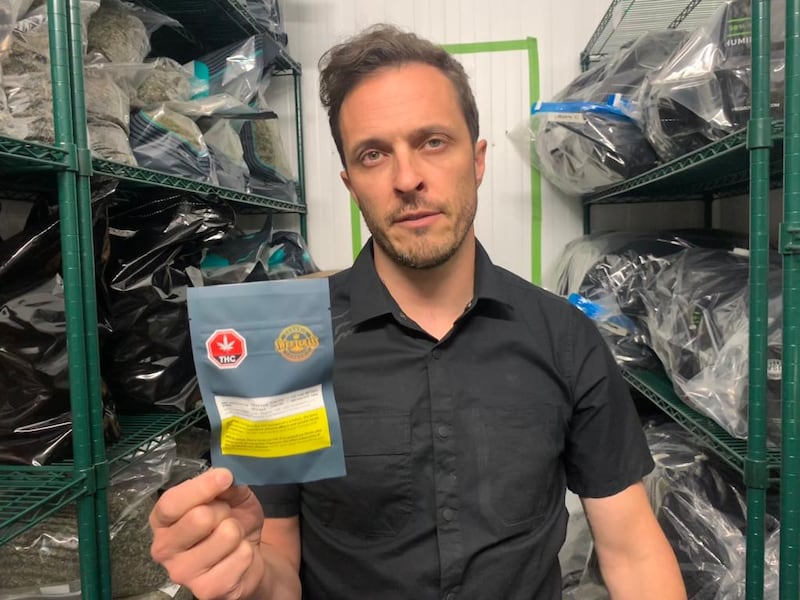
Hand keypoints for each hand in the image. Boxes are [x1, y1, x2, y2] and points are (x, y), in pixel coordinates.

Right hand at [149, 468, 266, 599]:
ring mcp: (182, 573)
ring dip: (238, 531)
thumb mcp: (230, 496)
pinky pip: (242, 556)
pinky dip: (247, 551)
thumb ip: (224, 485)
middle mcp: (163, 549)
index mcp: (162, 521)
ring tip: (232, 538)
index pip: (171, 502)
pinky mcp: (206, 591)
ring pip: (226, 535)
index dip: (200, 487)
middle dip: (224, 510)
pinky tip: (236, 557)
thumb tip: (224, 478)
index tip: (224, 476)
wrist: (247, 558)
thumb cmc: (229, 522)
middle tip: (226, 517)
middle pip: (199, 517)